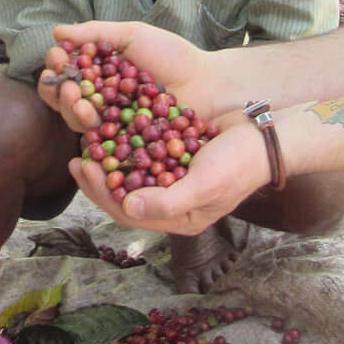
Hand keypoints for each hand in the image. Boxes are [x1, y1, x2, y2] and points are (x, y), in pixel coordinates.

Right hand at [36, 21, 218, 134]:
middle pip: (66, 103)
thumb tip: (56, 31)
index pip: (66, 75)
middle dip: (61, 93)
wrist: (209, 83)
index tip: (57, 57)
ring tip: (82, 104)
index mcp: (97, 78)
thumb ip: (96, 33)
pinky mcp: (126, 149)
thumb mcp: (133, 35)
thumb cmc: (173, 56)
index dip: (57, 67)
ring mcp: (112, 127)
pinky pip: (105, 145)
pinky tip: (94, 124)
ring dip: (74, 113)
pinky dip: (96, 135)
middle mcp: (99, 104)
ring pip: (81, 125)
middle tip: (68, 85)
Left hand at [70, 120, 270, 234]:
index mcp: (178, 218)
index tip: (84, 168)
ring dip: (108, 159)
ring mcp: (172, 177)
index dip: (102, 193)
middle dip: (98, 178)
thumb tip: (128, 207)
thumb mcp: (206, 185)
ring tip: (87, 142)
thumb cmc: (240, 164)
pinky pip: (142, 151)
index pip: (129, 213)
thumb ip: (168, 201)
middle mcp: (171, 200)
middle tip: (77, 158)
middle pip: (123, 195)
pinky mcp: (174, 153)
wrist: (266, 134)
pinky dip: (125, 141)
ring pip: (130, 173)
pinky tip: (110, 125)